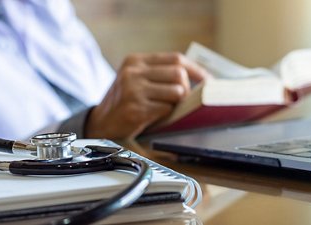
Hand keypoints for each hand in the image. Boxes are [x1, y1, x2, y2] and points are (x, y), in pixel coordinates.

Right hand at [85, 52, 209, 138]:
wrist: (101, 124)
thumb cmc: (125, 102)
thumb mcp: (136, 80)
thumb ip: (160, 74)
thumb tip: (199, 78)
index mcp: (135, 61)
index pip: (175, 58)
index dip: (196, 70)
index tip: (208, 81)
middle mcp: (133, 72)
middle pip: (179, 73)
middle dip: (188, 89)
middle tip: (186, 100)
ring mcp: (133, 89)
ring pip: (177, 91)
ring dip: (177, 103)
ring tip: (166, 109)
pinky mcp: (136, 108)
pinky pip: (167, 109)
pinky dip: (166, 115)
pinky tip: (155, 118)